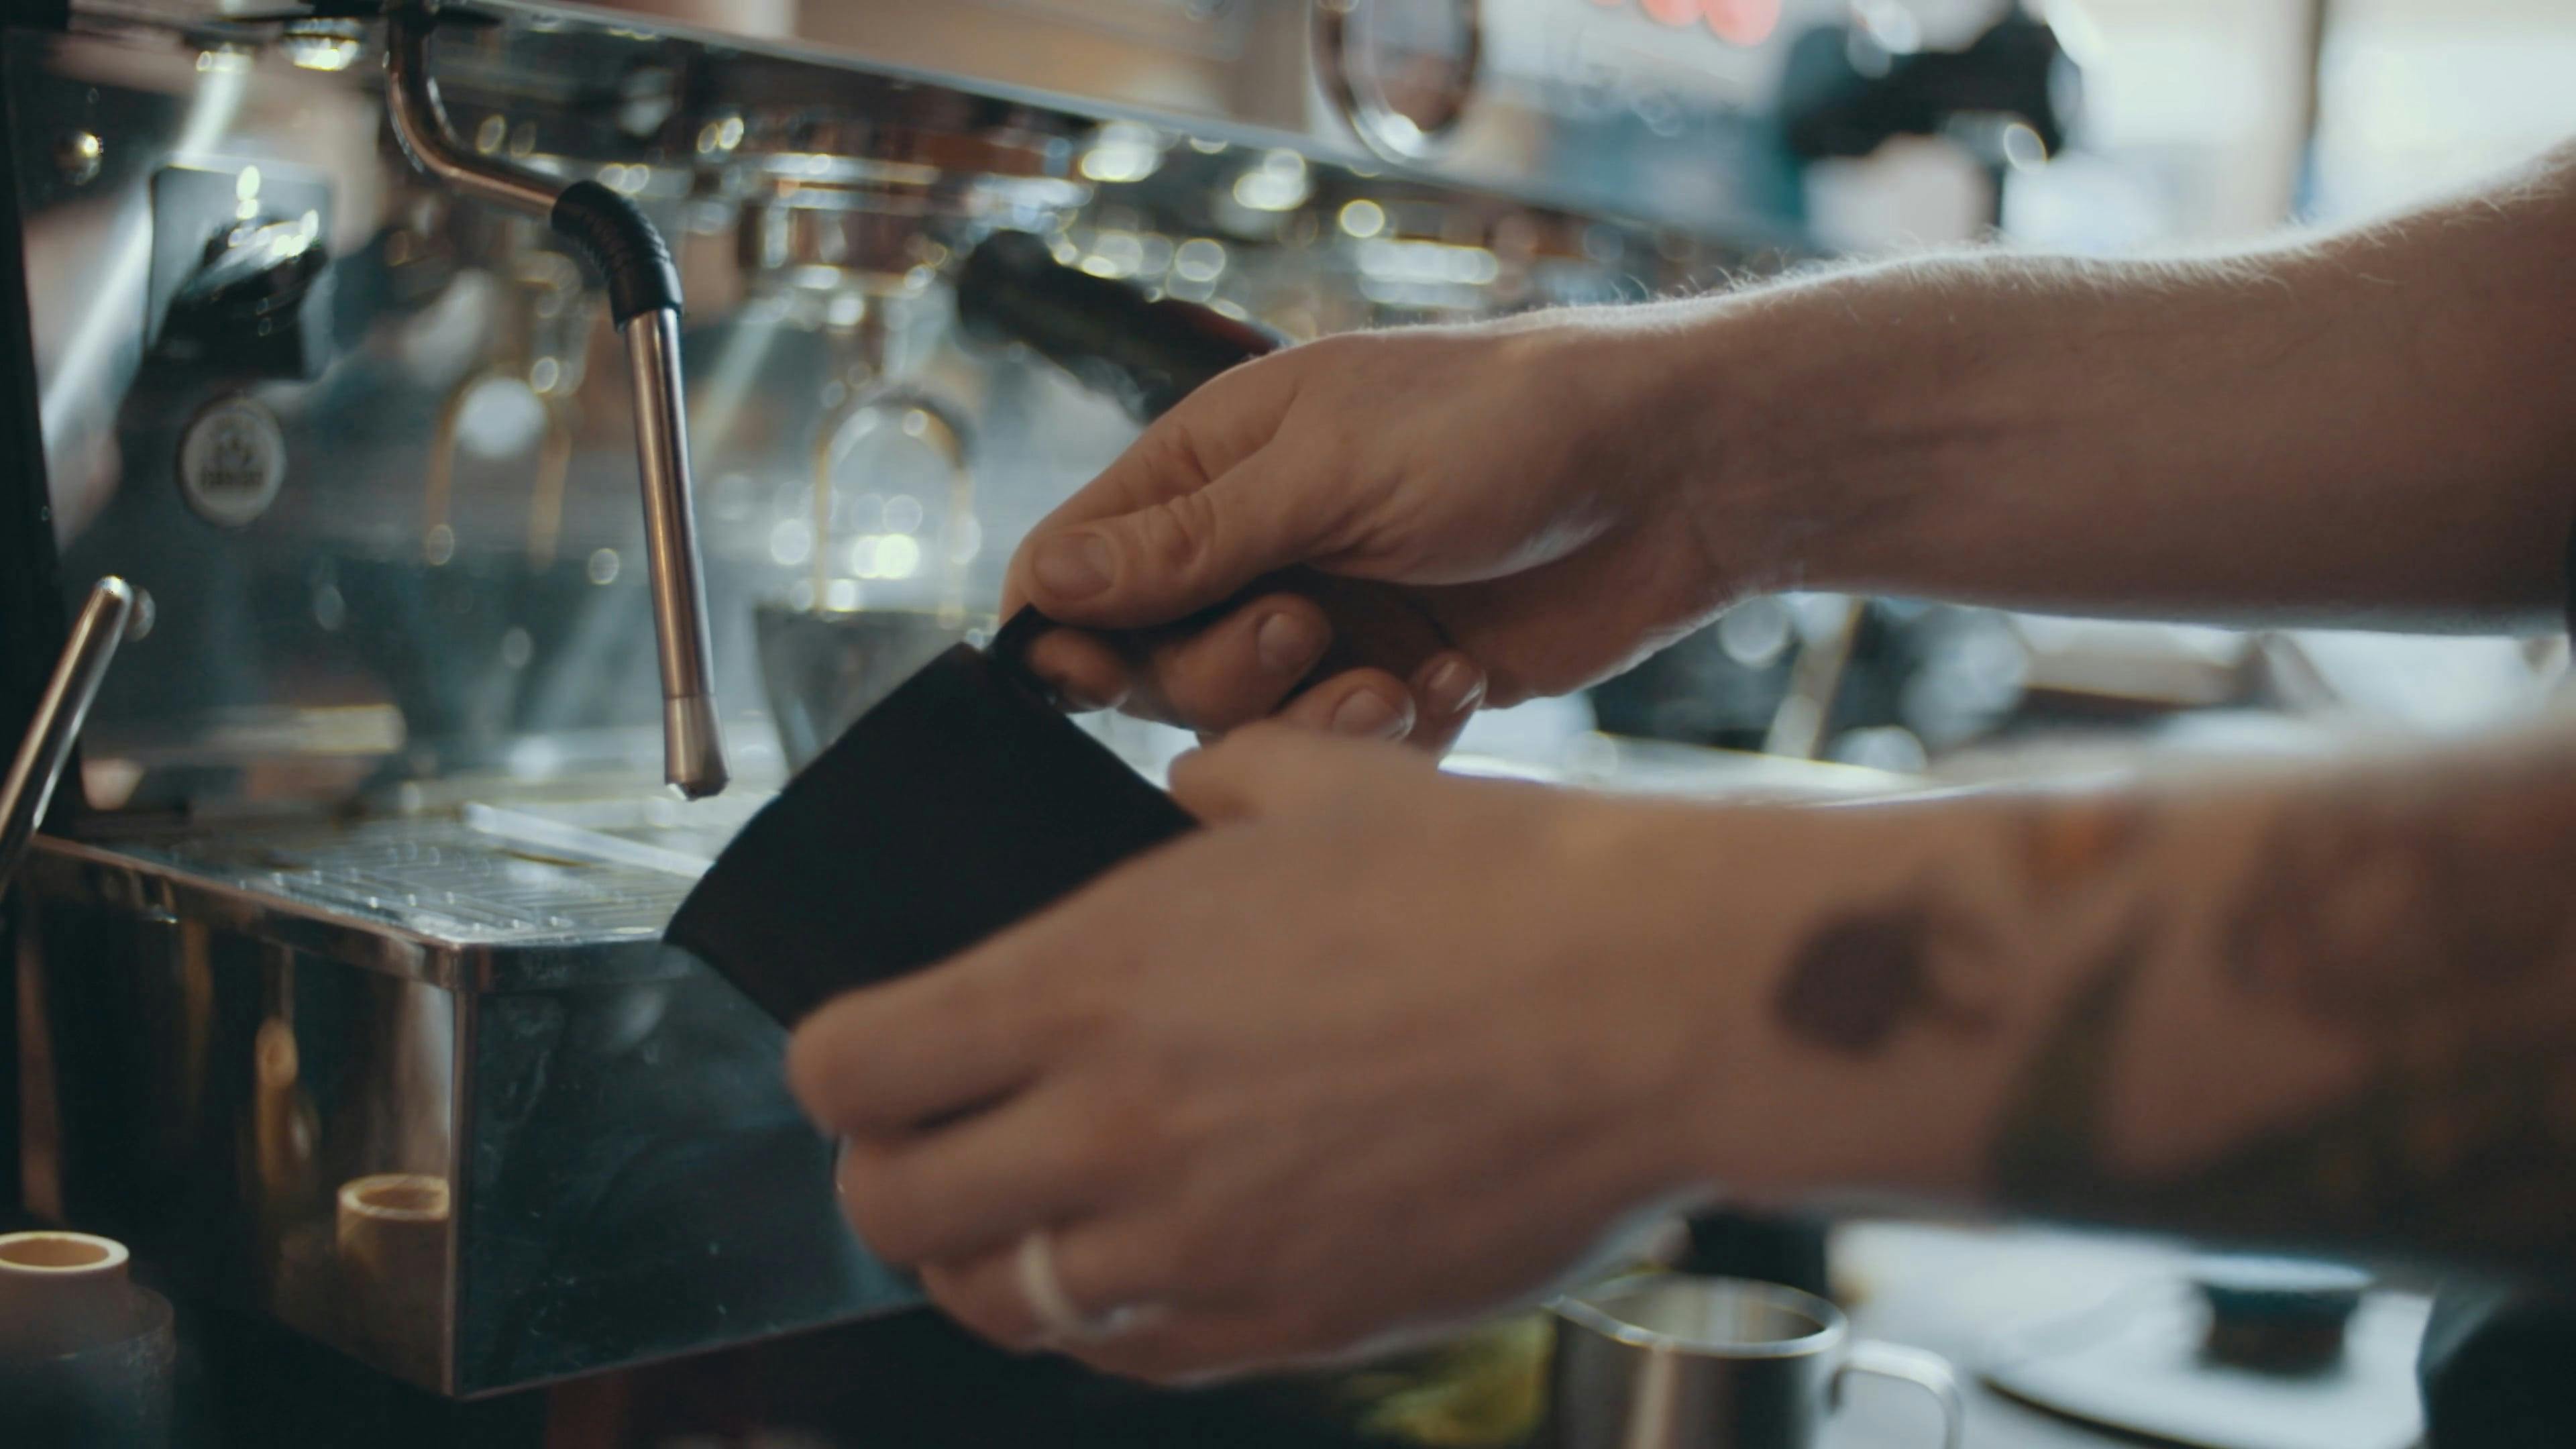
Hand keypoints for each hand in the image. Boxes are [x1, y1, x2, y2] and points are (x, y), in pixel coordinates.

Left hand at [784, 727, 1750, 1380]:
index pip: (848, 1071)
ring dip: (992, 1256)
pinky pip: (1129, 1354)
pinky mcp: (1282, 1325)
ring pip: (999, 1302)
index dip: (839, 1065)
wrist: (1649, 1009)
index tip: (869, 1056)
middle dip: (892, 1173)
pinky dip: (1108, 1313)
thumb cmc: (1498, 886)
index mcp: (1090, 981)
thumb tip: (1181, 795)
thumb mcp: (1315, 790)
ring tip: (1036, 1209)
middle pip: (893, 1209)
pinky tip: (1154, 1251)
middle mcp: (1114, 1128)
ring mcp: (1196, 1248)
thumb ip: (1205, 792)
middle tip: (937, 1142)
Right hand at [999, 311, 1738, 752]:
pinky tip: (1462, 677)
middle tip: (1305, 626)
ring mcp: (1332, 620)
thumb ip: (1190, 539)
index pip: (1079, 565)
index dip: (1070, 631)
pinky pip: (1348, 755)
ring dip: (1314, 717)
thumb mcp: (1330, 469)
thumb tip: (1047, 585)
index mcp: (1215, 467)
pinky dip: (1399, 730)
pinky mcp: (1401, 684)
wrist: (1676, 475)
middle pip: (1156, 666)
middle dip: (1225, 667)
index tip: (1087, 675)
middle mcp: (1260, 548)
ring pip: (1250, 726)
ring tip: (1395, 681)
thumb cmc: (1504, 428)